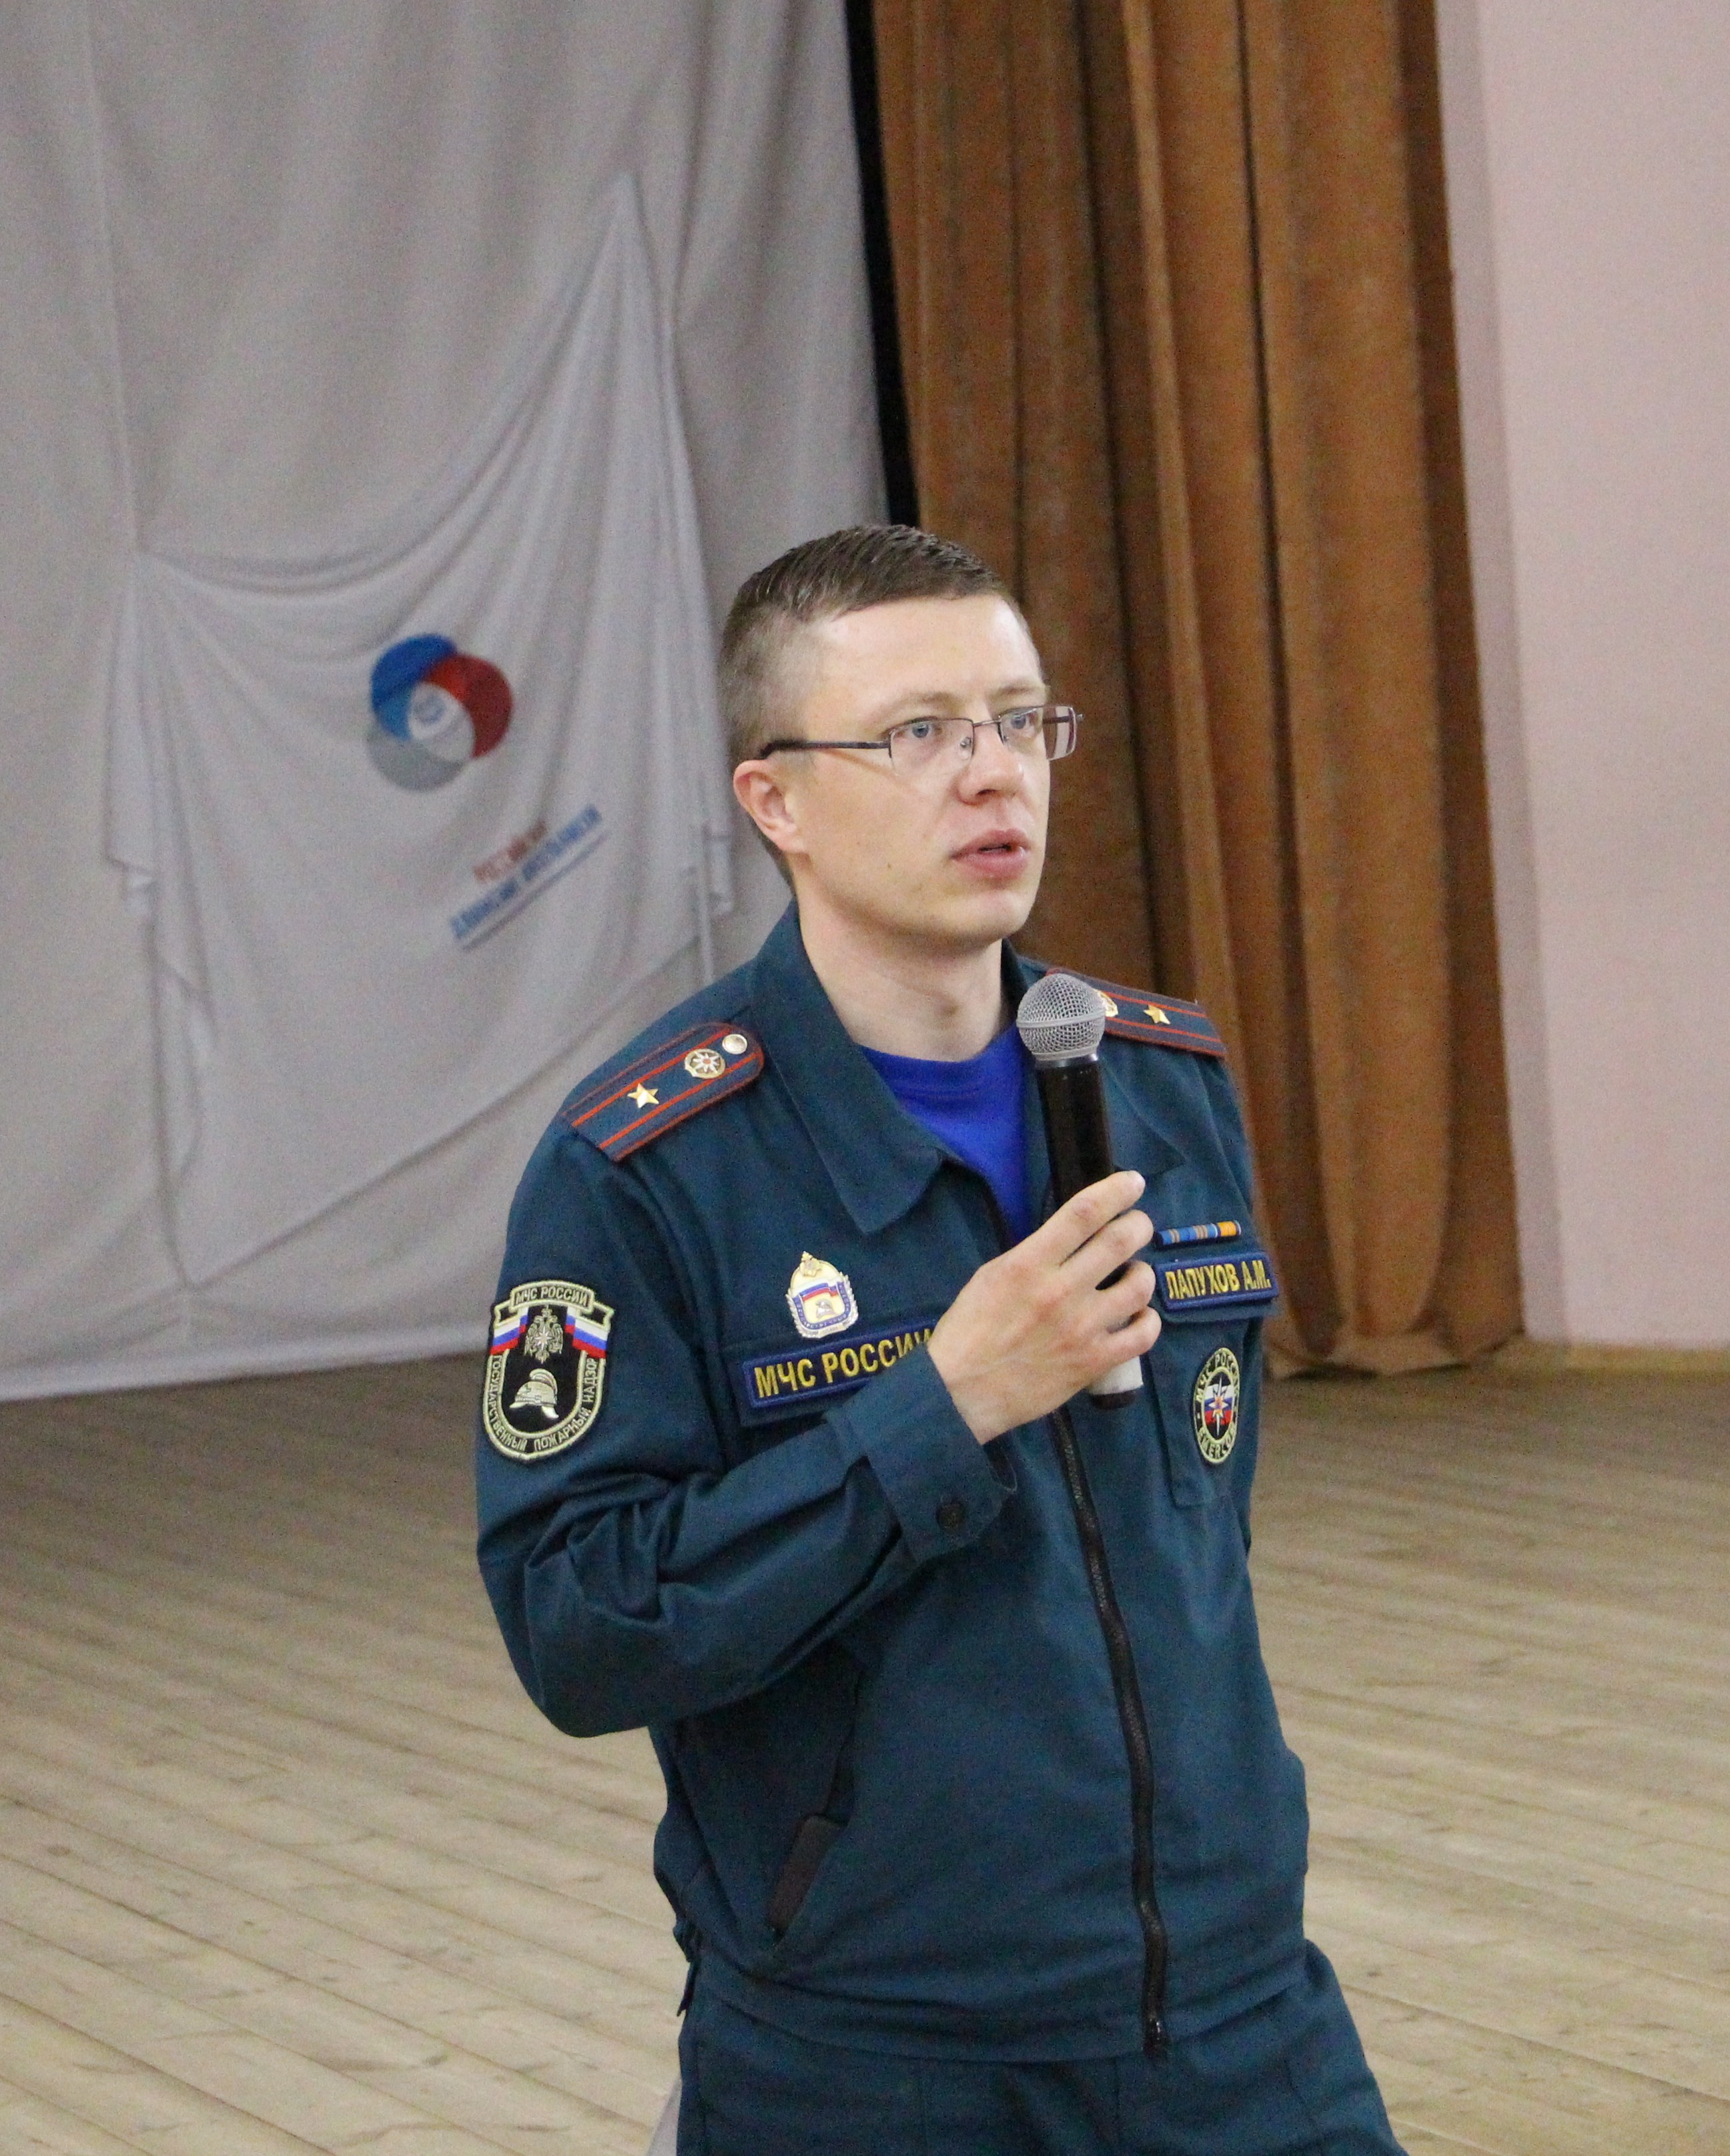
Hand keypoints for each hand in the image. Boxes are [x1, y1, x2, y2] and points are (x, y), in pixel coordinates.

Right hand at [927, 1171, 1161, 1443]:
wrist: (961, 1392)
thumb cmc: (969, 1331)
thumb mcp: (992, 1276)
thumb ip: (1033, 1255)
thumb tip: (1071, 1238)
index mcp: (1029, 1264)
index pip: (1083, 1213)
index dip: (1116, 1190)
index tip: (1133, 1182)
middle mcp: (1061, 1291)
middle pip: (1120, 1241)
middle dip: (1138, 1224)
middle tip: (1137, 1225)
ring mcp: (1082, 1329)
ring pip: (1139, 1285)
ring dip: (1142, 1272)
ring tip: (1133, 1274)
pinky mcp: (1094, 1363)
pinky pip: (1143, 1335)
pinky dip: (1148, 1320)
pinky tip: (1138, 1316)